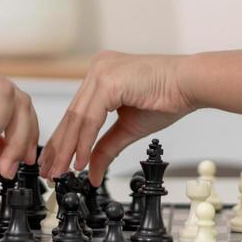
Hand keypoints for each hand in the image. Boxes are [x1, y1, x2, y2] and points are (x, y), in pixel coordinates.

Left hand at [41, 50, 193, 181]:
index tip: (56, 163)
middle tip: (50, 172)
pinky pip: (90, 118)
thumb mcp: (129, 128)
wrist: (191, 84)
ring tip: (60, 171)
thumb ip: (106, 147)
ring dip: (67, 148)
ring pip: (77, 117)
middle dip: (59, 147)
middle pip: (72, 115)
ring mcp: (101, 72)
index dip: (64, 141)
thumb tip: (92, 172)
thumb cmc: (168, 97)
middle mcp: (97, 69)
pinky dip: (83, 142)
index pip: (76, 112)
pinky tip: (80, 161)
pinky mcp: (108, 80)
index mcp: (101, 75)